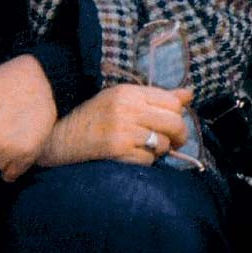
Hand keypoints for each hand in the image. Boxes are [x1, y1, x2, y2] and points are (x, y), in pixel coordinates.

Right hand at [37, 84, 192, 167]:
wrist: (62, 138)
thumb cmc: (95, 117)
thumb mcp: (122, 100)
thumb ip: (155, 97)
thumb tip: (189, 94)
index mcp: (127, 91)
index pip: (171, 101)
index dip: (176, 115)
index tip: (170, 123)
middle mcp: (126, 108)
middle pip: (174, 122)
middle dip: (178, 136)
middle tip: (170, 142)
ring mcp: (122, 129)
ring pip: (163, 144)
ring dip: (158, 150)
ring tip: (142, 146)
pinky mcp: (118, 150)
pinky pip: (149, 160)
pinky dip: (144, 161)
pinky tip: (129, 154)